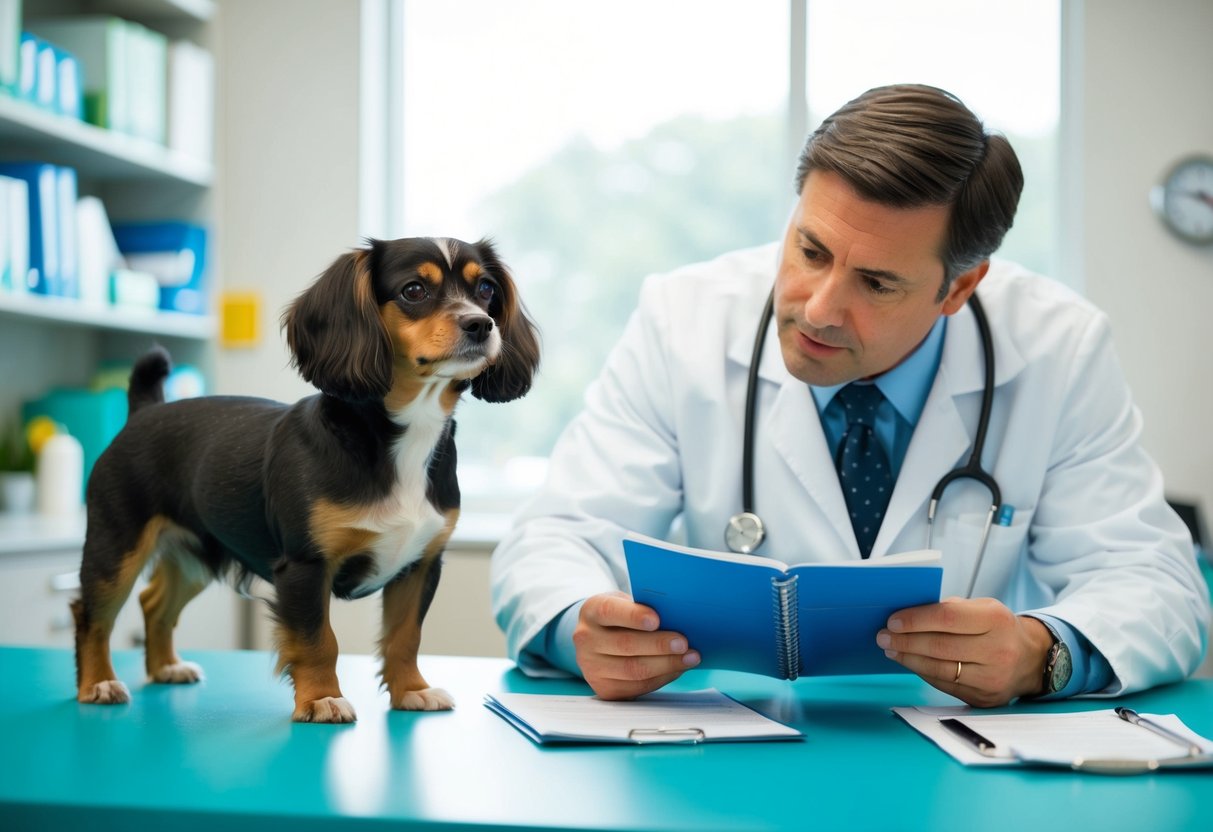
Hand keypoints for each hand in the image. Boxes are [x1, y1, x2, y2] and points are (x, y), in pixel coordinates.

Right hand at [573, 591, 700, 699]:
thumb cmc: (621, 616)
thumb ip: (644, 607)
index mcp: (591, 611)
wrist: (600, 639)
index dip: (633, 616)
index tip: (657, 620)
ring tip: (690, 657)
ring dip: (667, 665)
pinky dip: (662, 678)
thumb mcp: (626, 603)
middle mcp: (586, 639)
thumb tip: (678, 617)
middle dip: (658, 645)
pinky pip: (637, 687)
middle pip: (625, 645)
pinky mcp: (604, 688)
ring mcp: (592, 667)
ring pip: (633, 670)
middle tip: (683, 643)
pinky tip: (677, 668)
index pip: (610, 612)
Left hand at [875, 597, 1053, 706]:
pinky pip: (945, 685)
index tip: (892, 621)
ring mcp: (993, 678)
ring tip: (892, 649)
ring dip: (909, 659)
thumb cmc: (997, 628)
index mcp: (996, 620)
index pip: (947, 618)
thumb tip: (907, 615)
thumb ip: (949, 609)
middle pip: (940, 646)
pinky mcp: (985, 699)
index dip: (915, 620)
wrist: (1031, 659)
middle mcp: (998, 650)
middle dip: (906, 641)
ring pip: (940, 669)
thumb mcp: (981, 608)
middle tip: (883, 636)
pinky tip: (911, 662)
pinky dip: (924, 672)